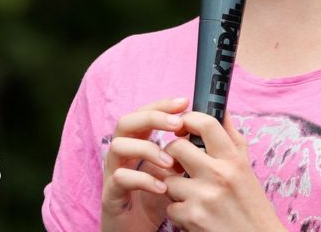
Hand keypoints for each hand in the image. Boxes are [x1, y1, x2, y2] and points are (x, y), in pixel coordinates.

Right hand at [101, 97, 189, 231]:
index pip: (144, 113)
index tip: (184, 102)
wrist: (138, 231)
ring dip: (146, 149)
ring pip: (118, 146)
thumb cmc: (157, 200)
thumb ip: (185, 153)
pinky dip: (141, 179)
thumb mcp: (174, 173)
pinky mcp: (110, 195)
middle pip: (126, 122)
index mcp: (137, 144)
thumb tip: (210, 130)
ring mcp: (112, 173)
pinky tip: (161, 187)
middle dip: (151, 118)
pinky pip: (119, 178)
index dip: (162, 105)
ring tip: (171, 163)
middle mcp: (121, 154)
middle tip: (177, 124)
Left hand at [163, 112, 286, 231]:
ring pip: (168, 179)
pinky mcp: (192, 218)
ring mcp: (203, 196)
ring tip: (190, 192)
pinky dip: (178, 211)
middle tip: (179, 162)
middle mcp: (219, 174)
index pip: (206, 123)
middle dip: (173, 155)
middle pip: (176, 147)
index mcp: (233, 159)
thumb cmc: (250, 202)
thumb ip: (231, 137)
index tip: (184, 125)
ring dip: (174, 186)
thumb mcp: (245, 166)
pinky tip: (193, 212)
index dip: (189, 119)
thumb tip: (221, 109)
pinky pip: (170, 206)